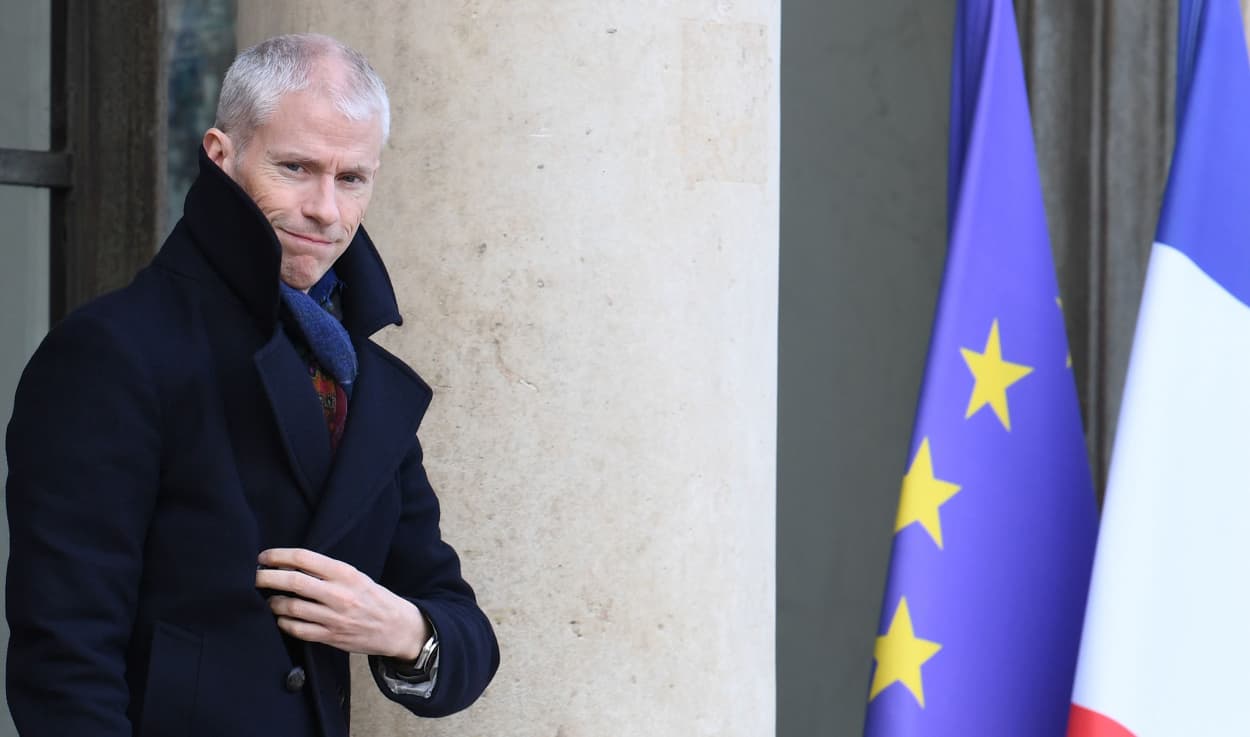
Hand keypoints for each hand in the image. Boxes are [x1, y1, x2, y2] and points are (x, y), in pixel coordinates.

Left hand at [256, 548, 428, 659]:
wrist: (396, 628)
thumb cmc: (374, 598)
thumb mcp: (356, 577)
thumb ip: (327, 572)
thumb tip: (291, 565)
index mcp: (346, 574)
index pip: (305, 559)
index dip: (279, 556)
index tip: (264, 556)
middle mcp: (339, 594)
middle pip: (292, 582)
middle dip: (266, 577)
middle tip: (254, 575)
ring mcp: (333, 617)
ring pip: (290, 607)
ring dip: (273, 602)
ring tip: (269, 598)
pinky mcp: (330, 637)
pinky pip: (297, 629)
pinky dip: (283, 622)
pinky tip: (281, 617)